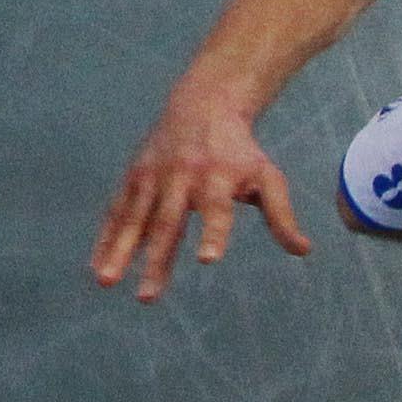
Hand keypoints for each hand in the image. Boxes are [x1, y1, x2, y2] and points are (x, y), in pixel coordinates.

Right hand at [92, 86, 306, 303]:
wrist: (203, 104)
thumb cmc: (240, 150)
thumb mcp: (266, 176)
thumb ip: (281, 215)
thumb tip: (303, 251)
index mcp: (217, 177)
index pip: (217, 210)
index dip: (214, 233)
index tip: (209, 259)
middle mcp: (182, 177)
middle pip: (168, 222)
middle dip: (155, 260)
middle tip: (147, 297)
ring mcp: (154, 176)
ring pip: (135, 218)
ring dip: (119, 251)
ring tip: (105, 281)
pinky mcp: (135, 175)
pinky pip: (118, 210)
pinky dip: (106, 237)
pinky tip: (98, 264)